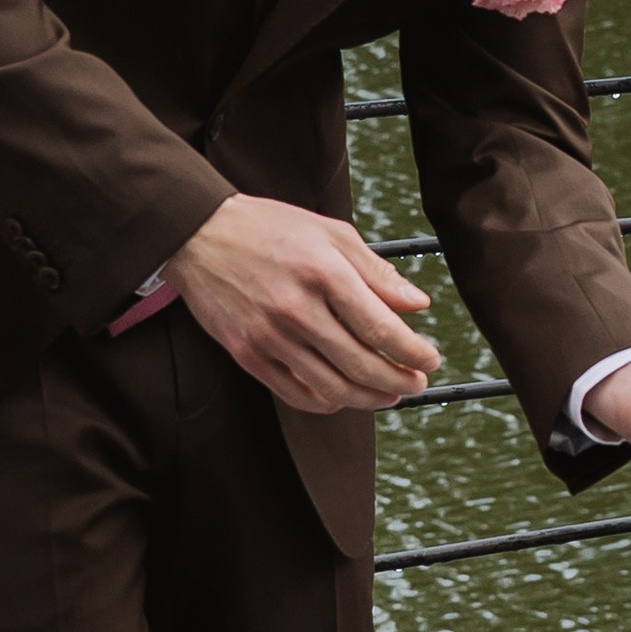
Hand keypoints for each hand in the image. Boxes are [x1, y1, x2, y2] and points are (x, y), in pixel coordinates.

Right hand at [167, 196, 440, 413]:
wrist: (200, 235)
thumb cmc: (271, 229)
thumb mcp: (331, 234)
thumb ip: (377, 271)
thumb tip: (418, 304)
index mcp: (322, 271)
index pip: (380, 327)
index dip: (413, 351)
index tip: (430, 360)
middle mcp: (296, 308)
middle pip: (361, 365)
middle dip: (399, 382)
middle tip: (416, 383)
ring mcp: (269, 336)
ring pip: (332, 388)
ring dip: (369, 399)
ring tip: (388, 394)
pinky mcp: (247, 354)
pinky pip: (296, 394)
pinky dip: (328, 402)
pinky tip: (344, 395)